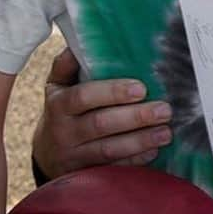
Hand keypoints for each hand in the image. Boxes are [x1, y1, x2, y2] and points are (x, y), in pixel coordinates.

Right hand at [31, 47, 171, 178]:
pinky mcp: (86, 174)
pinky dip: (134, 161)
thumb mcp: (58, 85)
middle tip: (164, 110)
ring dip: (140, 141)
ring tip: (166, 132)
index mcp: (58, 104)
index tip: (140, 88)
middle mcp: (64, 131)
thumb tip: (81, 39)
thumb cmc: (62, 109)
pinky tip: (154, 151)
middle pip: (100, 124)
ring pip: (108, 150)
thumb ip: (67, 64)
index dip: (111, 92)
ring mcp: (74, 156)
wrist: (46, 153)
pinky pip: (113, 169)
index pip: (83, 97)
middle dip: (135, 118)